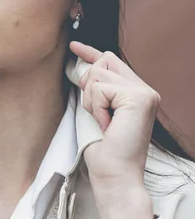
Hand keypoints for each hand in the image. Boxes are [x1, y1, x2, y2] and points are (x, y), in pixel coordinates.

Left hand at [70, 41, 155, 218]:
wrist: (114, 173)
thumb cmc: (103, 150)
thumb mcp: (95, 112)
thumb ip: (94, 90)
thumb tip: (80, 67)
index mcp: (136, 93)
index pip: (111, 62)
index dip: (90, 53)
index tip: (74, 45)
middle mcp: (145, 90)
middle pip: (102, 63)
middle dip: (88, 85)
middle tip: (96, 113)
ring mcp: (145, 92)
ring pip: (98, 76)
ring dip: (91, 101)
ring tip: (103, 122)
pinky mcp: (140, 97)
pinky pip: (100, 89)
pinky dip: (96, 107)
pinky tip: (107, 124)